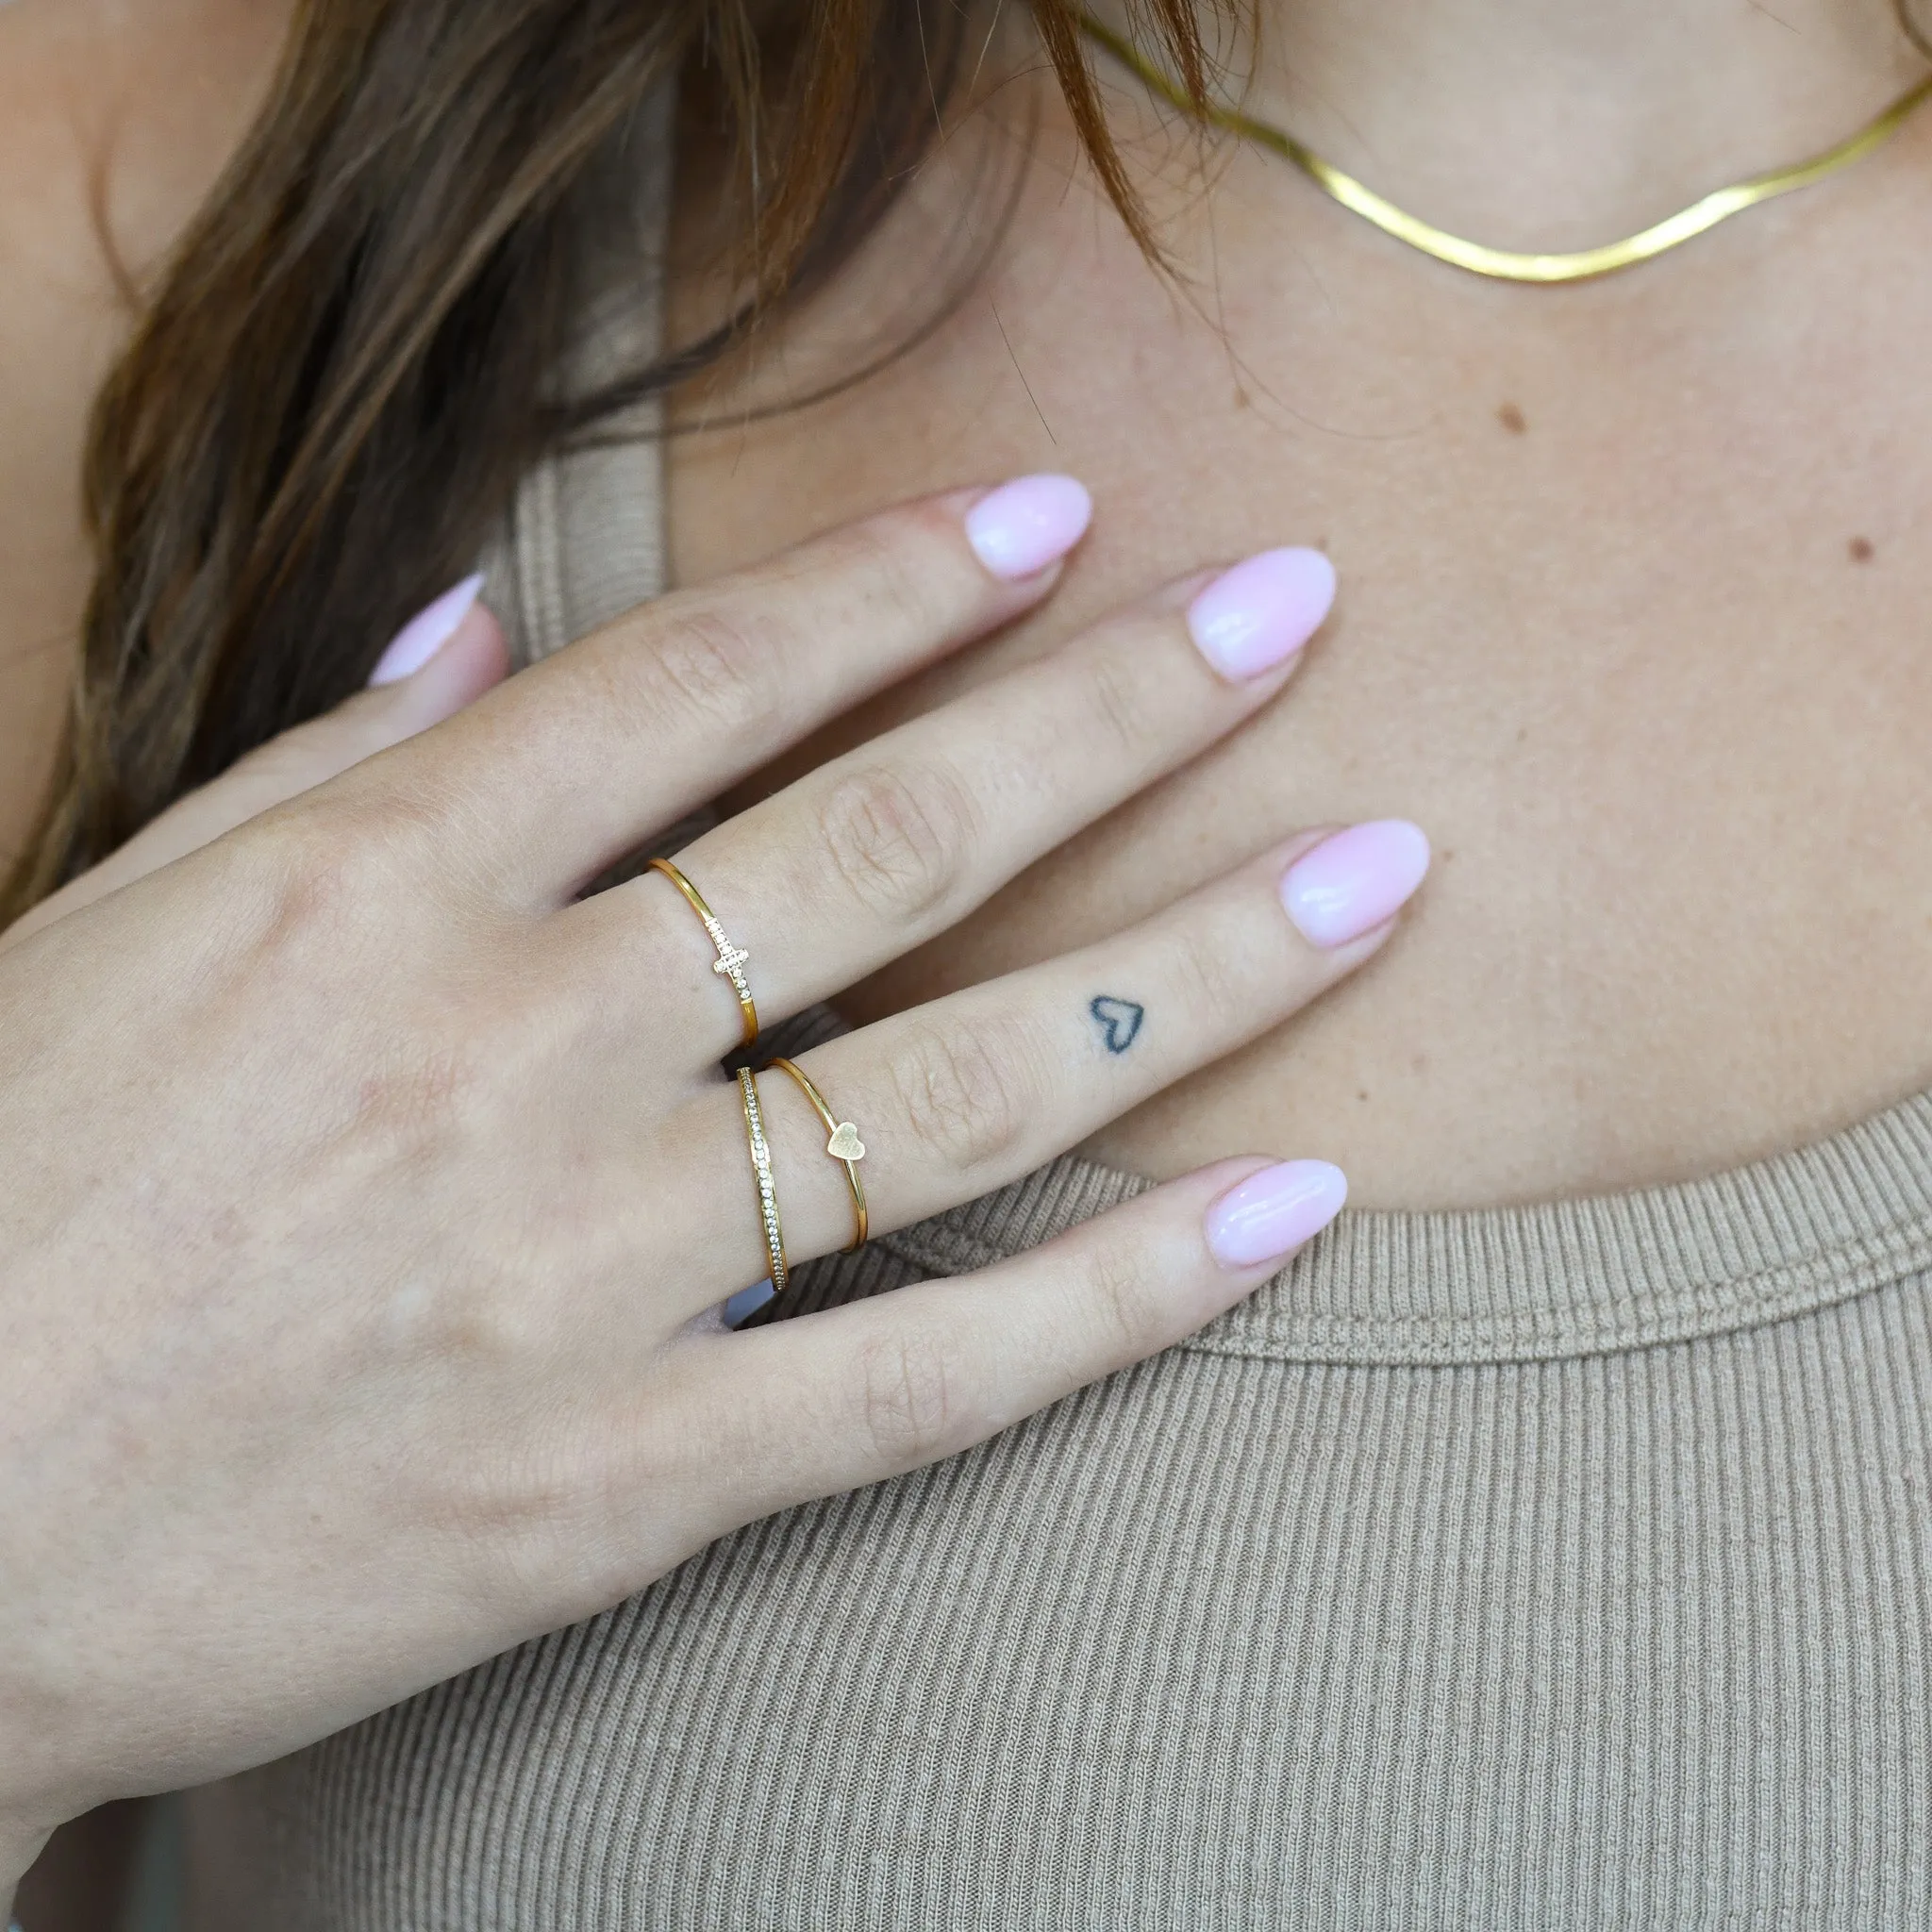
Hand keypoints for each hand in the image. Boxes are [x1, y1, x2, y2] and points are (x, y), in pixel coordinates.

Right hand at [0, 476, 1425, 1882]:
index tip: (1055, 516)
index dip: (900, 581)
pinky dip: (1125, 1291)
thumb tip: (489, 635)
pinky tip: (1290, 1206)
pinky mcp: (631, 1474)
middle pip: (890, 838)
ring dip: (1195, 968)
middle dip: (1114, 708)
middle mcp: (522, 1048)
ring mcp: (595, 1267)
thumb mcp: (124, 925)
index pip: (706, 679)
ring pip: (962, 1084)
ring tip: (1376, 878)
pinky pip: (931, 1371)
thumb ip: (331, 768)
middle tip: (1290, 613)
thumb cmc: (3, 1201)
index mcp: (382, 887)